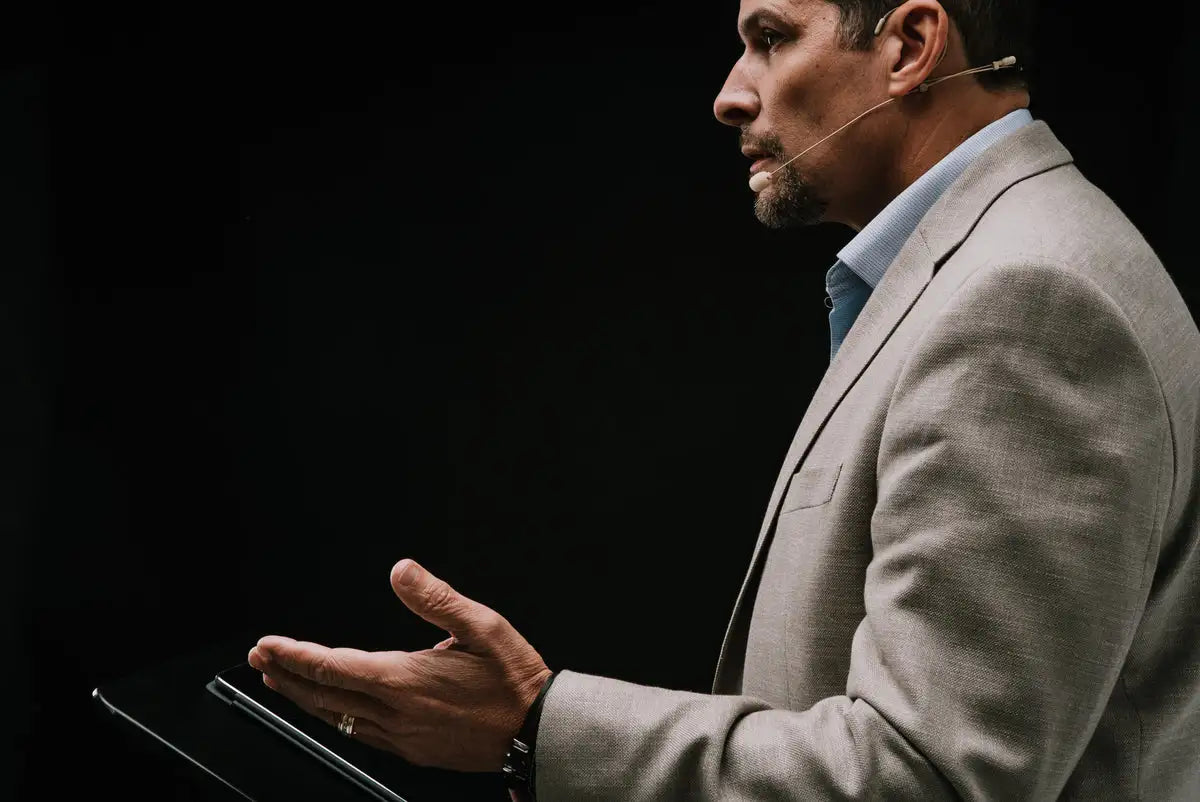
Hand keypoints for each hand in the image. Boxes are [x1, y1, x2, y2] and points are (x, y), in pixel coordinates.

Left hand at [247, 559, 553, 772]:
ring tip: (280, 682)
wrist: (538, 730)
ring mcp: (403, 736)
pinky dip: (334, 718)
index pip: (333, 666)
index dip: (294, 655)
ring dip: (304, 699)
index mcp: (407, 679)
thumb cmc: (515, 679)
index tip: (268, 643)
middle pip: (324, 696)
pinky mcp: (414, 749)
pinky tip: (331, 710)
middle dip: (286, 676)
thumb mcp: (483, 625)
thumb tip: (401, 571)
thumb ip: (436, 598)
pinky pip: (361, 735)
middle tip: (260, 659)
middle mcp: (398, 713)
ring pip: (337, 719)